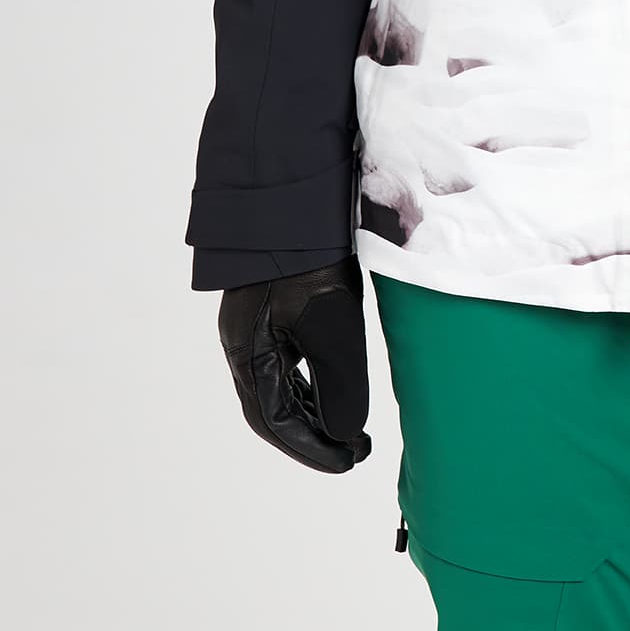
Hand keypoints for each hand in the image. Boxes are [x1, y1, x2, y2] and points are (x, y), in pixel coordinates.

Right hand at [218, 257, 371, 473]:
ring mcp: (256, 321)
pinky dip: (308, 381)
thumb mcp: (332, 323)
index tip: (348, 463)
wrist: (293, 195)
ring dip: (312, 409)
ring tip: (350, 428)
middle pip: (272, 407)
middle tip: (354, 452)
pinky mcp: (273, 302)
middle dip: (312, 435)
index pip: (275, 420)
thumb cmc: (309, 259)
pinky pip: (287, 359)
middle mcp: (245, 341)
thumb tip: (344, 433)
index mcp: (249, 351)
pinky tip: (332, 386)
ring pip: (280, 383)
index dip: (312, 449)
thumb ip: (338, 383)